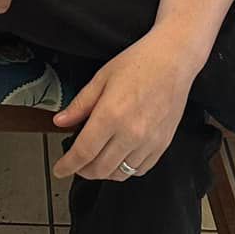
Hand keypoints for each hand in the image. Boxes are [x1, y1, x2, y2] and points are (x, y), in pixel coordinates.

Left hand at [52, 31, 200, 181]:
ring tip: (96, 161)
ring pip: (120, 173)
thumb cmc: (139, 63)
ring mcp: (149, 142)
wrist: (173, 60)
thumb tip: (60, 121)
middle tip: (76, 164)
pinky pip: (141, 169)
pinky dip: (126, 170)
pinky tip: (119, 158)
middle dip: (83, 171)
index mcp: (111, 115)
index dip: (68, 165)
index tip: (60, 169)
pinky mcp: (163, 144)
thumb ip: (80, 104)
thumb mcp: (101, 78)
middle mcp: (131, 133)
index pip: (83, 152)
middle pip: (100, 168)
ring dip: (104, 172)